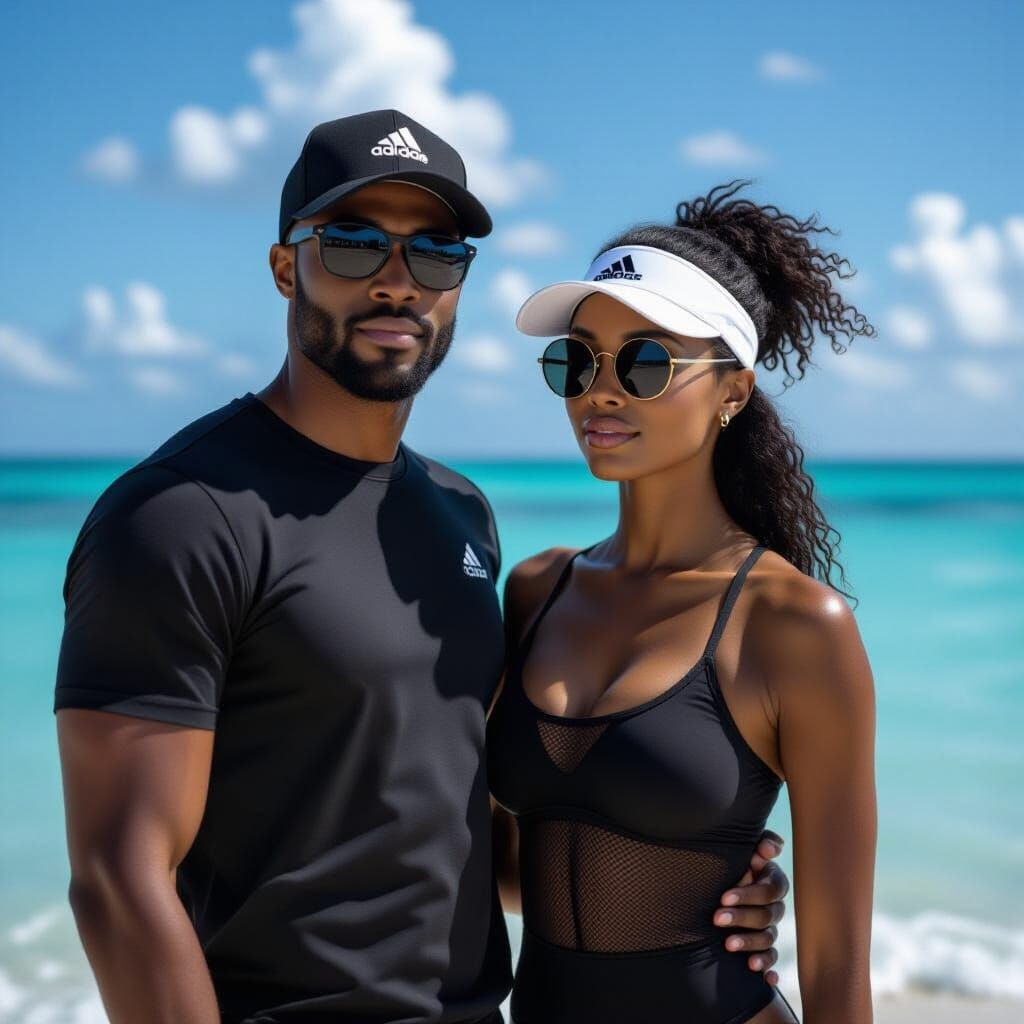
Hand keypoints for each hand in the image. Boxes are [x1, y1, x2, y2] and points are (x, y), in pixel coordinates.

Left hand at [713, 829, 788, 985]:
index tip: (723, 896)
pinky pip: (771, 960)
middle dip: (741, 917)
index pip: (770, 890)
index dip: (749, 894)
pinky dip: (769, 970)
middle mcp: (774, 906)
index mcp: (772, 881)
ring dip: (750, 943)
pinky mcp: (762, 948)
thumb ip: (758, 844)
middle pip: (767, 916)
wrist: (714, 883)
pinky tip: (765, 979)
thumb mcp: (741, 850)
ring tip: (728, 945)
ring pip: (767, 939)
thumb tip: (768, 850)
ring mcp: (769, 928)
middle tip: (717, 918)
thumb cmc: (731, 862)